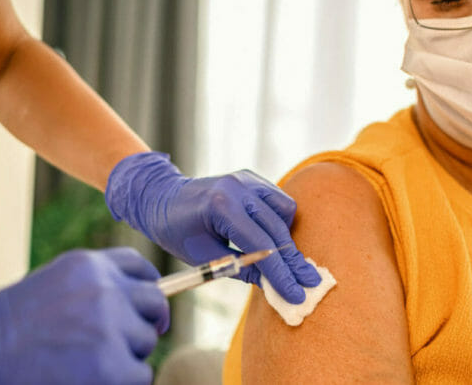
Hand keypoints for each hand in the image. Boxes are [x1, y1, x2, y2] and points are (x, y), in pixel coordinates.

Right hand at [0, 248, 167, 384]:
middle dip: (144, 323)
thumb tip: (143, 308)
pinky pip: (140, 375)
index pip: (141, 268)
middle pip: (154, 303)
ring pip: (145, 343)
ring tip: (84, 363)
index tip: (142, 309)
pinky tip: (87, 380)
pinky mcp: (112, 366)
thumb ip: (94, 288)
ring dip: (126, 356)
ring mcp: (110, 326)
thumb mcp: (53, 287)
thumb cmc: (6, 329)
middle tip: (122, 344)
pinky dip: (121, 381)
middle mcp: (105, 289)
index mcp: (89, 266)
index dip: (146, 289)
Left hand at [105, 152, 320, 303]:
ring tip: (284, 260)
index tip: (296, 293)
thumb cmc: (178, 231)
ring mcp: (247, 179)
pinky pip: (278, 200)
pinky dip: (280, 220)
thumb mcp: (204, 257)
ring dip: (287, 237)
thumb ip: (241, 269)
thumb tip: (274, 285)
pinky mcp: (251, 178)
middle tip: (308, 283)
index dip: (280, 273)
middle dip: (292, 261)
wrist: (163, 198)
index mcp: (221, 207)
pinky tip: (271, 236)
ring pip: (285, 210)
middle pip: (277, 229)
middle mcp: (238, 187)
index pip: (260, 244)